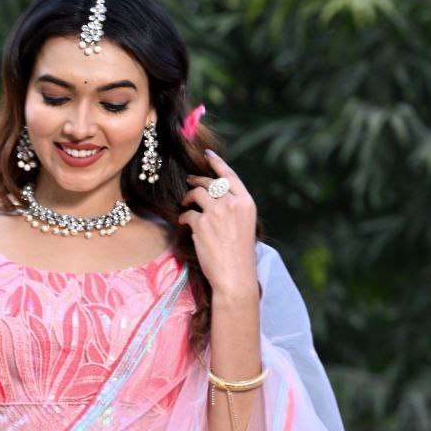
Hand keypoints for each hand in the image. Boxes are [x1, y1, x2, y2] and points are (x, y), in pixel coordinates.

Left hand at [179, 149, 258, 297]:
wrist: (235, 276)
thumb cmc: (239, 255)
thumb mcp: (244, 225)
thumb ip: (233, 208)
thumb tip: (216, 195)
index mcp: (247, 203)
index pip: (230, 176)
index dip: (217, 163)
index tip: (207, 154)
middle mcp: (233, 203)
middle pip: (210, 182)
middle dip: (197, 179)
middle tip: (189, 181)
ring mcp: (217, 212)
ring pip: (197, 193)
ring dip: (188, 197)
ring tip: (185, 204)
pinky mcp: (201, 223)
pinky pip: (187, 213)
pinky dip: (184, 217)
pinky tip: (184, 223)